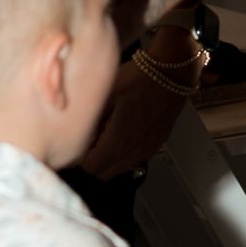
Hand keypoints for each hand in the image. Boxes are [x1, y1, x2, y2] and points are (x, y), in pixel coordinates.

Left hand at [78, 56, 188, 178]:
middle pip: (104, 173)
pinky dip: (122, 153)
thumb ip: (88, 119)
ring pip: (118, 168)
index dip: (79, 158)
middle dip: (92, 160)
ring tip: (104, 133)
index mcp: (119, 140)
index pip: (91, 167)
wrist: (171, 73)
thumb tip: (74, 133)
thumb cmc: (140, 79)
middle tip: (88, 138)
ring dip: (107, 158)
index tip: (76, 142)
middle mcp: (134, 151)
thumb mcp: (105, 94)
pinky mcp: (155, 144)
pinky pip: (133, 159)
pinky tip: (120, 131)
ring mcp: (147, 149)